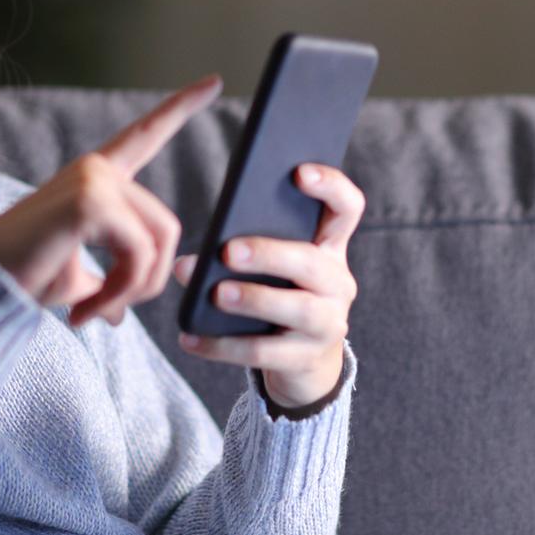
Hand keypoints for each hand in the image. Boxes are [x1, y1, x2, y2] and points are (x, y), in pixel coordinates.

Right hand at [0, 74, 221, 328]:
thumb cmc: (21, 278)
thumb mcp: (75, 281)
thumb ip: (107, 286)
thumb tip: (122, 317)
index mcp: (98, 178)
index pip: (146, 134)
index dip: (180, 107)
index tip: (215, 81)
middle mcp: (97, 169)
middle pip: (168, 227)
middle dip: (148, 282)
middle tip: (106, 311)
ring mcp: (95, 180)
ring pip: (159, 245)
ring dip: (132, 292)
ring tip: (93, 311)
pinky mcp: (91, 202)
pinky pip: (138, 257)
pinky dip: (119, 294)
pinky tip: (85, 310)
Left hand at [171, 163, 364, 409]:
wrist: (303, 362)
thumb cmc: (277, 296)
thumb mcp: (271, 269)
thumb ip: (241, 250)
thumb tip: (187, 263)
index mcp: (329, 248)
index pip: (346, 208)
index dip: (330, 186)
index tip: (298, 172)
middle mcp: (337, 283)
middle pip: (312, 263)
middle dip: (270, 254)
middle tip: (228, 252)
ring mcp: (328, 324)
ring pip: (298, 309)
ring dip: (254, 299)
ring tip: (216, 294)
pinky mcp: (306, 359)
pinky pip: (264, 352)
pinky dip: (223, 346)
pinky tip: (190, 338)